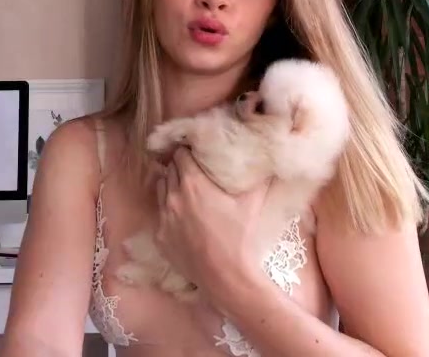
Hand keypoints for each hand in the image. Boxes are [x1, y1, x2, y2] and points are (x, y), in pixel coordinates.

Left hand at [154, 146, 268, 301]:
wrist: (225, 276)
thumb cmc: (239, 237)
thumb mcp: (252, 203)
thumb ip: (259, 179)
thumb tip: (268, 161)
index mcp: (193, 182)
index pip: (180, 154)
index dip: (187, 152)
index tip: (195, 154)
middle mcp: (173, 195)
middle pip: (169, 169)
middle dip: (179, 167)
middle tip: (192, 171)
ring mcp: (163, 216)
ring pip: (161, 189)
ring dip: (171, 186)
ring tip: (185, 192)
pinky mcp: (159, 236)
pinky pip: (159, 215)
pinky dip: (168, 211)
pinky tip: (182, 218)